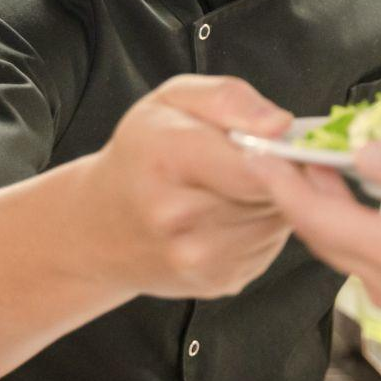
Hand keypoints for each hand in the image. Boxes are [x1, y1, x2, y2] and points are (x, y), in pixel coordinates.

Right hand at [80, 75, 302, 299]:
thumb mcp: (172, 100)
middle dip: (277, 172)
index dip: (280, 152)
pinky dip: (262, 228)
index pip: (253, 164)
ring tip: (235, 186)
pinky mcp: (218, 281)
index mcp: (166, 159)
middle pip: (271, 191)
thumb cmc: (142, 154)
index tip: (279, 142)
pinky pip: (270, 245)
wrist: (100, 227)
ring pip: (277, 219)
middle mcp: (177, 216)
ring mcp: (196, 257)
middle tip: (252, 159)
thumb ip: (228, 98)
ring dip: (271, 201)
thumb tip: (280, 124)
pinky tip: (231, 216)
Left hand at [269, 143, 380, 380]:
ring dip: (338, 216)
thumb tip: (369, 152)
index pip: (316, 217)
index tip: (258, 149)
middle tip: (293, 153)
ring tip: (338, 174)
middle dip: (303, 195)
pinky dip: (371, 236)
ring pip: (357, 256)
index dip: (281, 181)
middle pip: (328, 240)